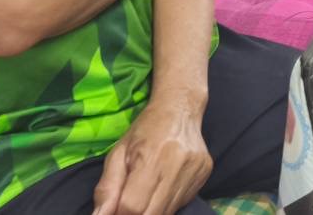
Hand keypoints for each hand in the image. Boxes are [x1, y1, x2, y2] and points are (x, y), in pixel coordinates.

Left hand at [93, 98, 211, 214]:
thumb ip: (107, 188)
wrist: (181, 108)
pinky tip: (162, 189)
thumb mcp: (118, 153)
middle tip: (127, 205)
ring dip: (151, 211)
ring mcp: (195, 172)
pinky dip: (166, 205)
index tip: (115, 209)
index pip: (132, 206)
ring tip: (144, 196)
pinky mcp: (205, 176)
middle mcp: (178, 165)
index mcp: (152, 156)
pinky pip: (181, 203)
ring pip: (167, 212)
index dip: (119, 213)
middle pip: (151, 214)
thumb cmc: (145, 129)